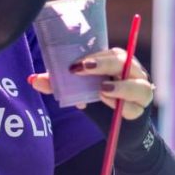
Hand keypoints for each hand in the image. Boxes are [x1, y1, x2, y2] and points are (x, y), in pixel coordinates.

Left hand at [28, 47, 154, 118]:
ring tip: (102, 89)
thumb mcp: (76, 87)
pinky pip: (136, 107)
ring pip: (139, 85)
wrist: (116, 123)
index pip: (110, 52)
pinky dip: (123, 106)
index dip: (94, 56)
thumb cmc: (96, 94)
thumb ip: (57, 83)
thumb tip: (33, 80)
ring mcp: (140, 90)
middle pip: (126, 62)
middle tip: (82, 69)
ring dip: (121, 87)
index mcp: (116, 60)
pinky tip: (109, 103)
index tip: (74, 65)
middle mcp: (132, 72)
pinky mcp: (141, 109)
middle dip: (104, 64)